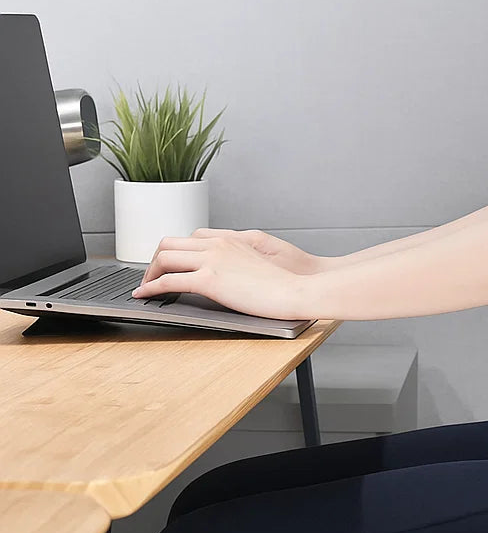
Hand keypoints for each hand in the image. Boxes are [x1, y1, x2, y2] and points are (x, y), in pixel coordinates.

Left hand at [138, 228, 323, 286]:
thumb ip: (242, 261)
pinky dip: (151, 287)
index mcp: (231, 240)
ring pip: (165, 257)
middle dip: (156, 260)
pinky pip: (169, 280)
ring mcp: (211, 260)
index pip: (191, 237)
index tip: (171, 264)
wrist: (297, 290)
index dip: (176, 251)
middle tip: (152, 276)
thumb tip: (232, 274)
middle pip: (170, 242)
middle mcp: (217, 244)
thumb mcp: (263, 263)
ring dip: (150, 272)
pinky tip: (145, 295)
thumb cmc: (288, 284)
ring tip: (146, 287)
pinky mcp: (209, 280)